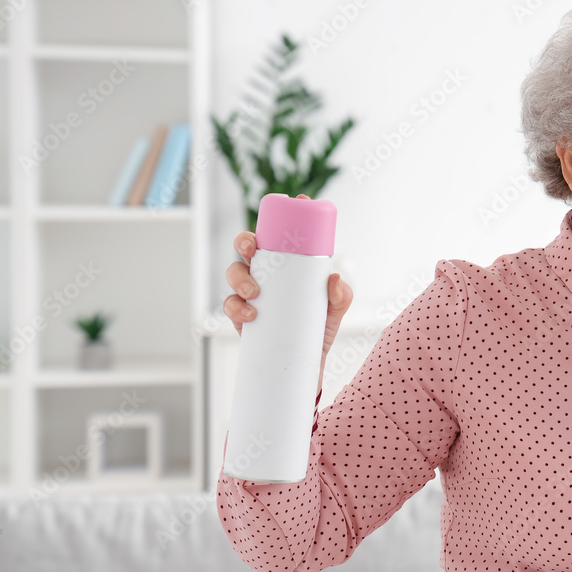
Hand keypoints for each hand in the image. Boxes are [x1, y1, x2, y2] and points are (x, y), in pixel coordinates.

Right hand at [223, 199, 352, 394]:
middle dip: (245, 241)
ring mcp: (250, 294)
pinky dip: (235, 307)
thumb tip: (335, 278)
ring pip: (233, 272)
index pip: (279, 235)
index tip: (296, 205)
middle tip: (254, 250)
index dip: (284, 216)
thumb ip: (341, 295)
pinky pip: (229, 305)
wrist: (307, 366)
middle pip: (246, 246)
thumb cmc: (319, 330)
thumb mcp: (336, 310)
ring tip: (255, 294)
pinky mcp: (241, 317)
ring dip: (239, 277)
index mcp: (285, 265)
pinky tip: (250, 314)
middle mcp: (265, 274)